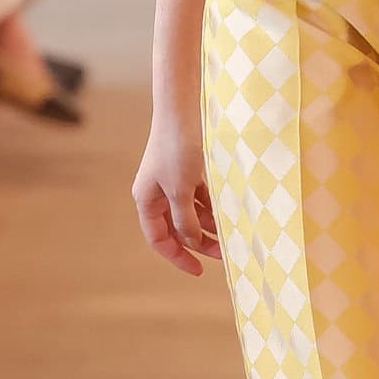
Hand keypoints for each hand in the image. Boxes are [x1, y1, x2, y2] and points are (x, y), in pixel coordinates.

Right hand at [132, 119, 222, 274]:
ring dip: (209, 226)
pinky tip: (229, 214)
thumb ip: (186, 220)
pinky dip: (213, 208)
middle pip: (177, 228)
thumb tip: (193, 241)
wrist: (183, 108)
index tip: (199, 270)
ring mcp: (174, 181)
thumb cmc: (177, 148)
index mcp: (146, 200)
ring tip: (231, 236)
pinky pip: (201, 198)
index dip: (178, 256)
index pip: (159, 238)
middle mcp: (157, 193)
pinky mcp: (189, 170)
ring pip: (192, 214)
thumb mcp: (181, 190)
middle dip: (199, 243)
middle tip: (224, 255)